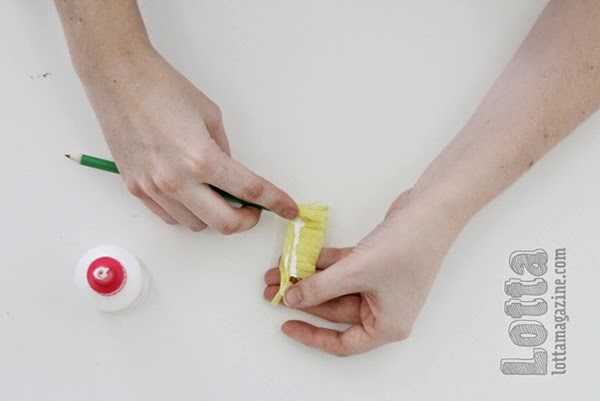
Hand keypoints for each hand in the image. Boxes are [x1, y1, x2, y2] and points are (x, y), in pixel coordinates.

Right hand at [79, 47, 297, 232]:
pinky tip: (194, 197)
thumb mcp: (210, 116)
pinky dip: (188, 213)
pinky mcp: (136, 188)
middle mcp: (177, 181)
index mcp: (202, 159)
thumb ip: (224, 151)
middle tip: (252, 209)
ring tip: (218, 196)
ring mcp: (153, 188)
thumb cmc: (164, 88)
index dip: (275, 202)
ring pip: (195, 225)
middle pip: (224, 223)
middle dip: (246, 220)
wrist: (118, 78)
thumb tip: (230, 176)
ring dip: (214, 217)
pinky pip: (170, 217)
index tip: (288, 209)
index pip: (249, 191)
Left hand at [264, 190, 463, 355]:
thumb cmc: (408, 247)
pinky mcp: (377, 264)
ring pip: (337, 288)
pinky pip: (345, 270)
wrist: (432, 210)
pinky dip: (326, 264)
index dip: (312, 336)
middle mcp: (385, 309)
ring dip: (311, 278)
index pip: (344, 343)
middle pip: (336, 311)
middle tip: (276, 287)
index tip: (287, 325)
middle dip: (304, 298)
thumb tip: (292, 298)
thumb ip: (320, 288)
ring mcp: (381, 285)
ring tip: (281, 269)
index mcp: (387, 325)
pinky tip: (304, 257)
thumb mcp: (356, 272)